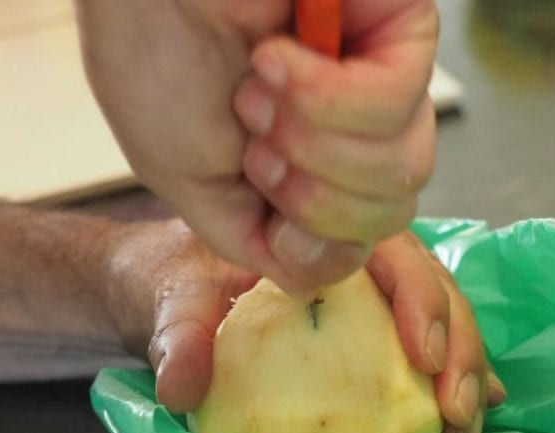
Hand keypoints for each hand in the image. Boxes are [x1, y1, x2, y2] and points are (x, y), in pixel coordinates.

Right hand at [75, 0, 437, 294]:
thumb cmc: (153, 58)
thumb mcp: (194, 186)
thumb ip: (258, 245)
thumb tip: (316, 279)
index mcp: (309, 173)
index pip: (359, 246)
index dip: (316, 246)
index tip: (264, 200)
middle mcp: (354, 134)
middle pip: (389, 215)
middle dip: (314, 196)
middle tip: (255, 141)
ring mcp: (383, 81)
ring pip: (401, 169)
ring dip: (313, 141)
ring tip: (259, 89)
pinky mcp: (400, 30)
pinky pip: (396, 103)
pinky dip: (326, 93)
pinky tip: (276, 57)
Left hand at [106, 222, 504, 432]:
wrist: (160, 292)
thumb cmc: (168, 281)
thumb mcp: (167, 301)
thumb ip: (176, 336)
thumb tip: (182, 388)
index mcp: (321, 236)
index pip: (392, 255)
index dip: (422, 301)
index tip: (425, 359)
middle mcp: (358, 262)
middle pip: (432, 291)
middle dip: (459, 348)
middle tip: (460, 411)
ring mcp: (368, 302)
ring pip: (439, 322)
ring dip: (464, 374)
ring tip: (468, 430)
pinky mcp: (365, 337)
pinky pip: (418, 355)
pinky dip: (448, 382)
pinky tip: (467, 418)